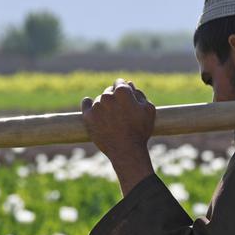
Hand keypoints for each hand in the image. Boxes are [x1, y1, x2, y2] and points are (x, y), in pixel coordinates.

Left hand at [82, 79, 156, 195]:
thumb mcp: (149, 110)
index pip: (120, 83)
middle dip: (114, 98)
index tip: (124, 98)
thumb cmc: (140, 131)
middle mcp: (107, 96)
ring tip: (111, 119)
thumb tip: (129, 84)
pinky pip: (86, 103)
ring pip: (99, 100)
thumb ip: (139, 94)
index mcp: (122, 91)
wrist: (126, 151)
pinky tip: (92, 107)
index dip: (124, 90)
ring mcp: (96, 106)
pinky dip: (89, 104)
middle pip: (109, 91)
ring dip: (104, 105)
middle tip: (119, 111)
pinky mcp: (88, 116)